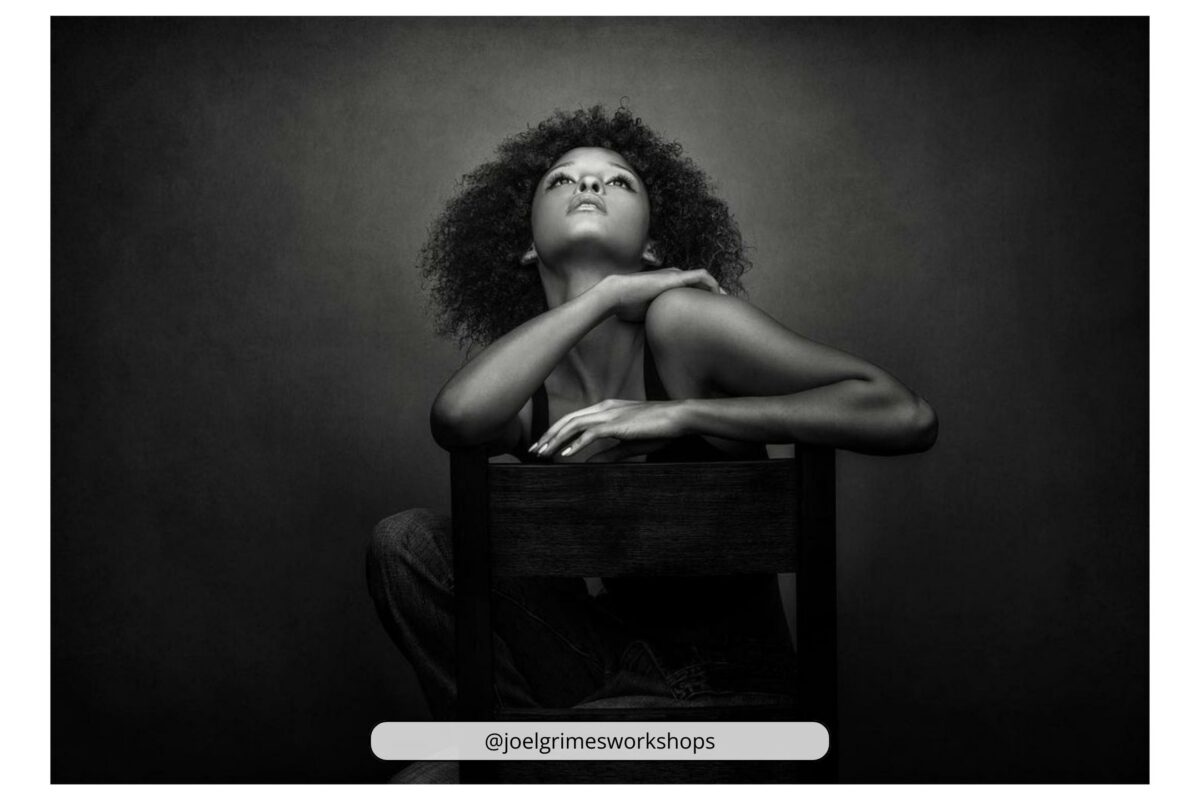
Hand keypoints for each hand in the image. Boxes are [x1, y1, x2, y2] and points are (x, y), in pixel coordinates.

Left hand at [528, 399, 687, 461]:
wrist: (678, 418)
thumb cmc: (658, 429)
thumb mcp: (628, 443)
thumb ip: (607, 452)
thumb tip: (589, 463)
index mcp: (605, 409)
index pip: (573, 419)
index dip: (556, 432)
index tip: (543, 445)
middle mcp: (603, 408)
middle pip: (567, 420)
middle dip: (548, 435)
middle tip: (534, 450)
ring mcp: (609, 414)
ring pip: (574, 425)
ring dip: (557, 439)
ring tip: (544, 453)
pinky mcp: (617, 424)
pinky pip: (591, 433)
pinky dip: (577, 443)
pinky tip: (567, 453)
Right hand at [598, 268, 725, 322]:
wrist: (618, 295)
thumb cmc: (629, 306)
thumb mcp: (650, 315)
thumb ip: (662, 320)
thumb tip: (667, 340)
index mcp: (670, 288)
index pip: (694, 291)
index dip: (705, 301)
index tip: (714, 316)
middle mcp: (675, 279)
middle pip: (703, 284)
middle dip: (716, 296)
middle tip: (727, 310)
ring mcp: (676, 276)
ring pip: (705, 279)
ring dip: (718, 289)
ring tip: (727, 303)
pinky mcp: (676, 277)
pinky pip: (701, 276)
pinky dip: (712, 284)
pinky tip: (719, 295)